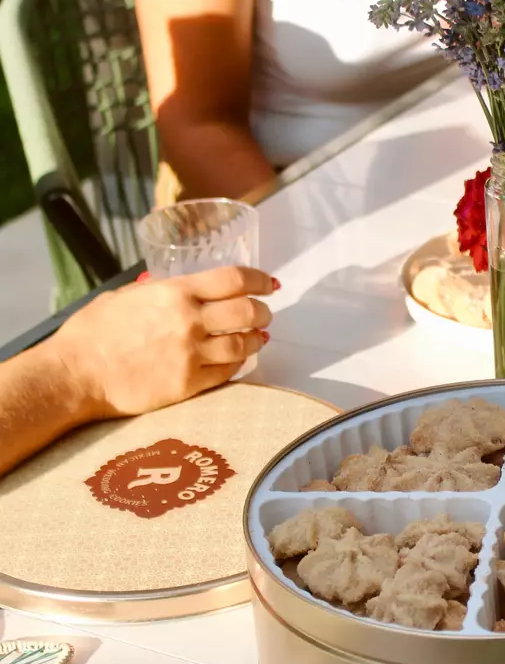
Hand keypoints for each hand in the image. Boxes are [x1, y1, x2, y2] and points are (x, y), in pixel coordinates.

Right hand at [47, 267, 275, 419]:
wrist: (76, 375)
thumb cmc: (91, 334)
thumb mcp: (123, 297)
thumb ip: (155, 291)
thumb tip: (169, 286)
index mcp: (174, 293)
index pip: (233, 279)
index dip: (258, 279)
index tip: (269, 283)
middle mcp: (189, 321)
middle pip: (247, 311)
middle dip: (262, 310)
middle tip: (265, 312)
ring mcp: (192, 355)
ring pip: (244, 344)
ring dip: (257, 338)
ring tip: (258, 336)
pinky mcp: (190, 384)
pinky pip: (228, 372)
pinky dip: (239, 363)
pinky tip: (238, 358)